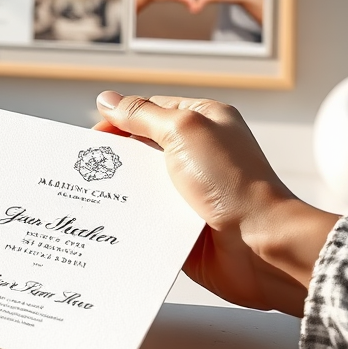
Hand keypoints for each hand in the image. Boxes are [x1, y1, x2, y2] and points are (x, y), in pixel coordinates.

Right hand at [94, 91, 338, 315]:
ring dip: (121, 187)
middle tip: (85, 164)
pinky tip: (110, 215)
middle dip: (115, 155)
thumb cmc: (233, 183)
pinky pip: (147, 214)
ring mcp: (190, 190)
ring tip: (90, 192)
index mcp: (203, 121)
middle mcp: (197, 154)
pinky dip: (131, 215)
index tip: (93, 137)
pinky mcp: (183, 222)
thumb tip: (107, 100)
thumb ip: (142, 114)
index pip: (149, 111)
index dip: (118, 121)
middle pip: (141, 146)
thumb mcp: (184, 130)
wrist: (262, 248)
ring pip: (140, 182)